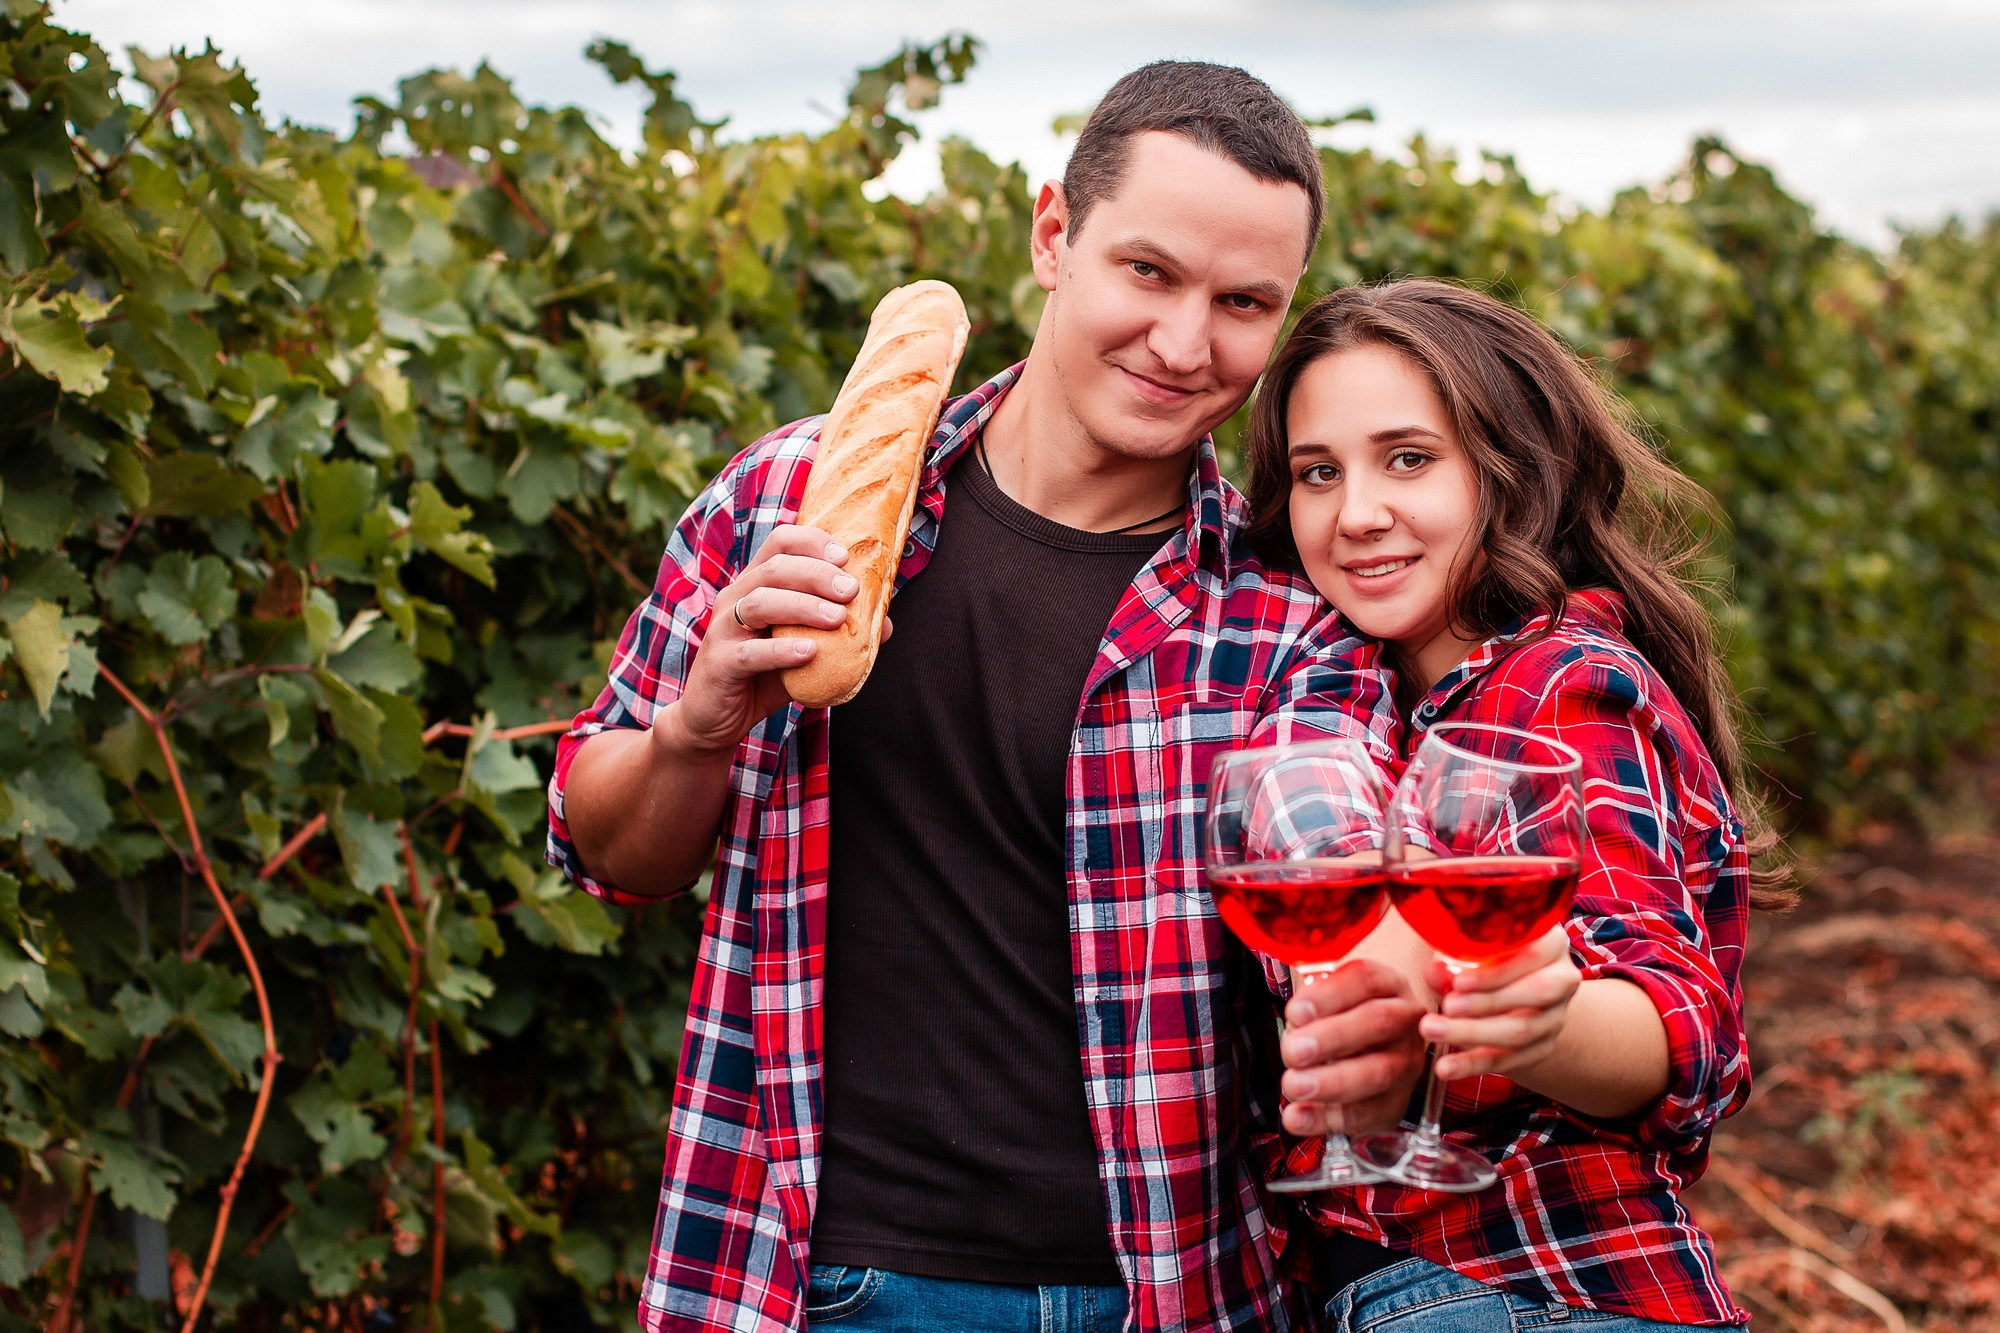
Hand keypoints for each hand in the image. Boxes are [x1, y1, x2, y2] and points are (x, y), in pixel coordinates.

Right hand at [666, 525, 888, 754]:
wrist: (713, 720)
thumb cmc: (760, 678)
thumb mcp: (803, 652)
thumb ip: (837, 636)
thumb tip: (885, 626)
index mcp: (754, 585)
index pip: (780, 542)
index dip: (813, 542)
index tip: (845, 558)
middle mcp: (735, 598)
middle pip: (774, 568)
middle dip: (817, 574)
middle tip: (850, 590)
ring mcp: (723, 629)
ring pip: (760, 602)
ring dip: (803, 606)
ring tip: (837, 618)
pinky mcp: (720, 662)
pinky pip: (750, 652)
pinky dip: (781, 650)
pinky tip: (809, 653)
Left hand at [1277, 959, 1426, 1136]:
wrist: (1376, 1043)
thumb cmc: (1343, 1013)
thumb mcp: (1328, 996)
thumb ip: (1311, 1005)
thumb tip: (1296, 1027)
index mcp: (1386, 983)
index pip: (1365, 979)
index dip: (1329, 995)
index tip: (1295, 1012)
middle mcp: (1405, 1019)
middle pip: (1378, 1021)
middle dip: (1333, 1038)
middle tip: (1294, 1051)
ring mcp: (1407, 1062)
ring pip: (1379, 1071)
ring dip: (1332, 1082)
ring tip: (1294, 1085)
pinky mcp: (1397, 1101)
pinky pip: (1368, 1113)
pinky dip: (1327, 1118)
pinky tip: (1296, 1116)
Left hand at [1421, 924, 1579, 1081]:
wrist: (1511, 991)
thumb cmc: (1485, 958)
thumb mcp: (1470, 950)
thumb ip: (1454, 959)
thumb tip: (1436, 972)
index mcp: (1551, 941)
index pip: (1534, 954)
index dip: (1498, 972)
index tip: (1459, 983)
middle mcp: (1563, 978)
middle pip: (1536, 993)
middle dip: (1487, 1003)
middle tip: (1446, 1007)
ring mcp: (1556, 1016)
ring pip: (1522, 1031)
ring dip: (1473, 1034)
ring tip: (1432, 1032)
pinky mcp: (1543, 1046)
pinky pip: (1510, 1060)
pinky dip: (1474, 1064)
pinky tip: (1446, 1067)